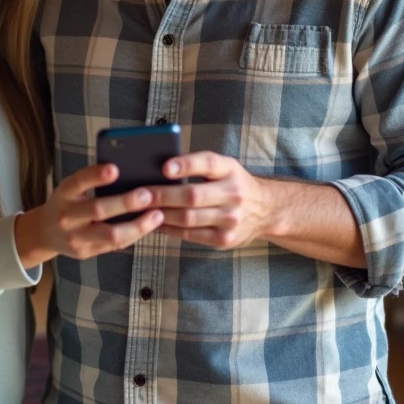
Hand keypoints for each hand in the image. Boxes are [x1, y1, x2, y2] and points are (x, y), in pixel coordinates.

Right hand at [15, 163, 164, 267]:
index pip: (79, 181)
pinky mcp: (86, 253)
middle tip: (149, 195)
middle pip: (98, 209)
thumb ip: (92, 181)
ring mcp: (76, 238)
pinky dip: (133, 235)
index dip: (96, 175)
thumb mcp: (71, 188)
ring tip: (157, 215)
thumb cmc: (67, 203)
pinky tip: (148, 227)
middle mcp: (67, 216)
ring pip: (110, 234)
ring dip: (137, 225)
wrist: (44, 232)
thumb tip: (129, 171)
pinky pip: (114, 245)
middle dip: (126, 202)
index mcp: (64, 193)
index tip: (115, 169)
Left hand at [150, 152, 272, 249]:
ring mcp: (230, 219)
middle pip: (192, 196)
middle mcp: (234, 194)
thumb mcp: (225, 167)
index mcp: (231, 170)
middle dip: (161, 195)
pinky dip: (170, 229)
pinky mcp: (224, 239)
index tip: (164, 167)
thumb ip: (199, 166)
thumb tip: (158, 169)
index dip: (186, 165)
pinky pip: (190, 235)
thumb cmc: (233, 183)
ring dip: (161, 214)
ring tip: (141, 210)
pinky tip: (155, 223)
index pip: (208, 163)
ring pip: (188, 218)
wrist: (266, 210)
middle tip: (138, 194)